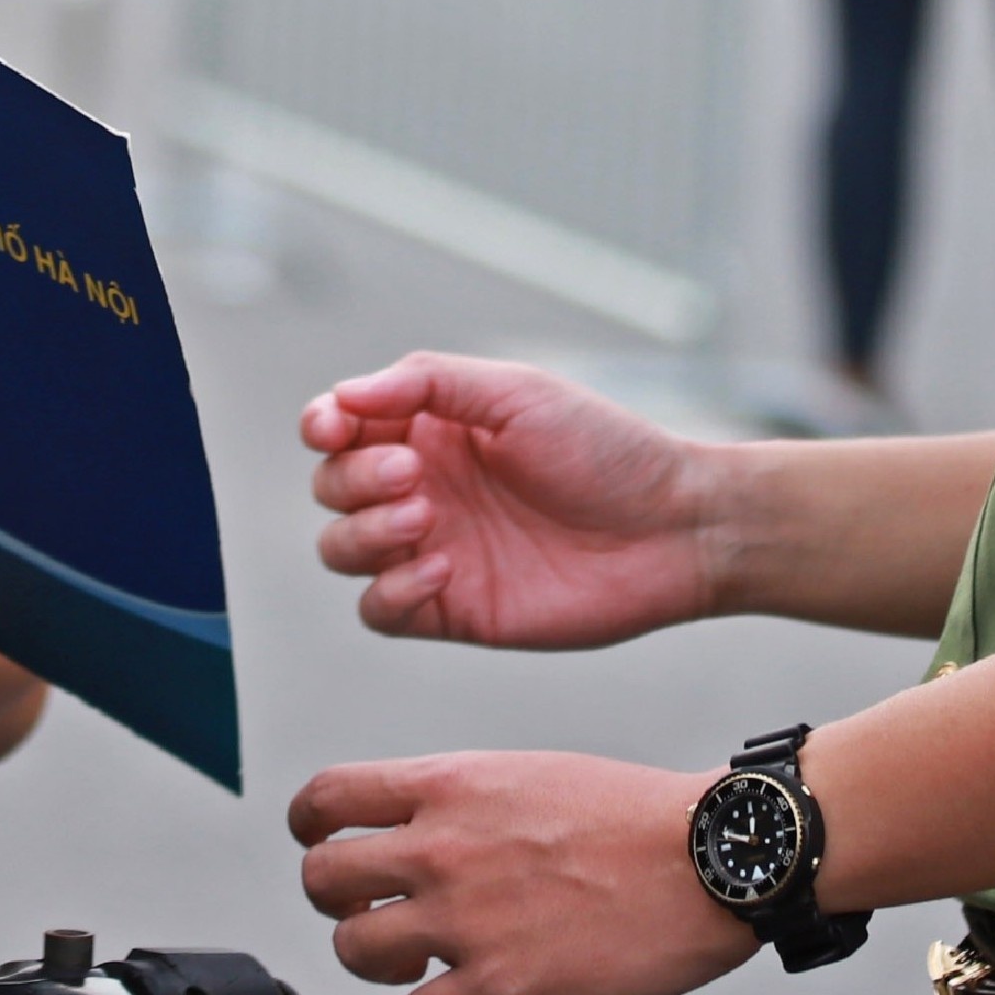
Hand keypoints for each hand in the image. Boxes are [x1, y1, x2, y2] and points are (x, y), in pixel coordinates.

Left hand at [290, 752, 754, 994]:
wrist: (705, 857)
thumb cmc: (632, 815)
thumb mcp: (525, 773)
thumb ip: (457, 799)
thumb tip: (415, 824)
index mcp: (449, 785)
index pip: (326, 797)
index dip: (311, 828)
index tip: (325, 845)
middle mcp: (443, 846)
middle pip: (320, 878)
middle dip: (338, 902)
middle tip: (376, 912)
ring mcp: (466, 918)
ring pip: (354, 950)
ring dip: (380, 963)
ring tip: (424, 961)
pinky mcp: (500, 985)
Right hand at [304, 352, 718, 647]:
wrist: (672, 530)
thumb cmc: (606, 450)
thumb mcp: (516, 392)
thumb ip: (424, 383)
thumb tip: (342, 393)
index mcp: (431, 430)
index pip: (339, 427)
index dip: (321, 425)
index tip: (335, 426)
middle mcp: (423, 488)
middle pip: (330, 487)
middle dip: (353, 478)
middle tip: (414, 475)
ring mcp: (433, 551)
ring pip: (340, 549)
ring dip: (364, 531)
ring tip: (427, 517)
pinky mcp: (452, 611)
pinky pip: (378, 611)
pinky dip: (390, 590)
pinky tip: (443, 569)